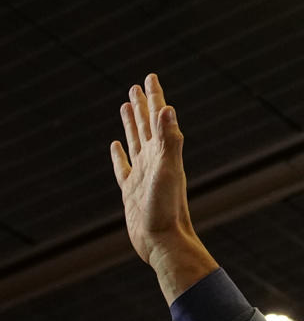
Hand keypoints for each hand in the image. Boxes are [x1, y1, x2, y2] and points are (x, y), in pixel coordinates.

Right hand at [112, 74, 216, 298]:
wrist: (164, 243)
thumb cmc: (168, 210)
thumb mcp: (169, 171)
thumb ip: (170, 141)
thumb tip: (168, 109)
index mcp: (164, 154)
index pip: (158, 118)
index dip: (154, 97)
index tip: (150, 76)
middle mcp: (155, 162)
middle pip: (146, 126)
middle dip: (143, 104)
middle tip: (137, 84)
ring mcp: (142, 175)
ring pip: (135, 142)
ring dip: (131, 123)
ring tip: (126, 105)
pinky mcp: (131, 191)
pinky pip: (123, 167)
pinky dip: (119, 154)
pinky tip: (116, 145)